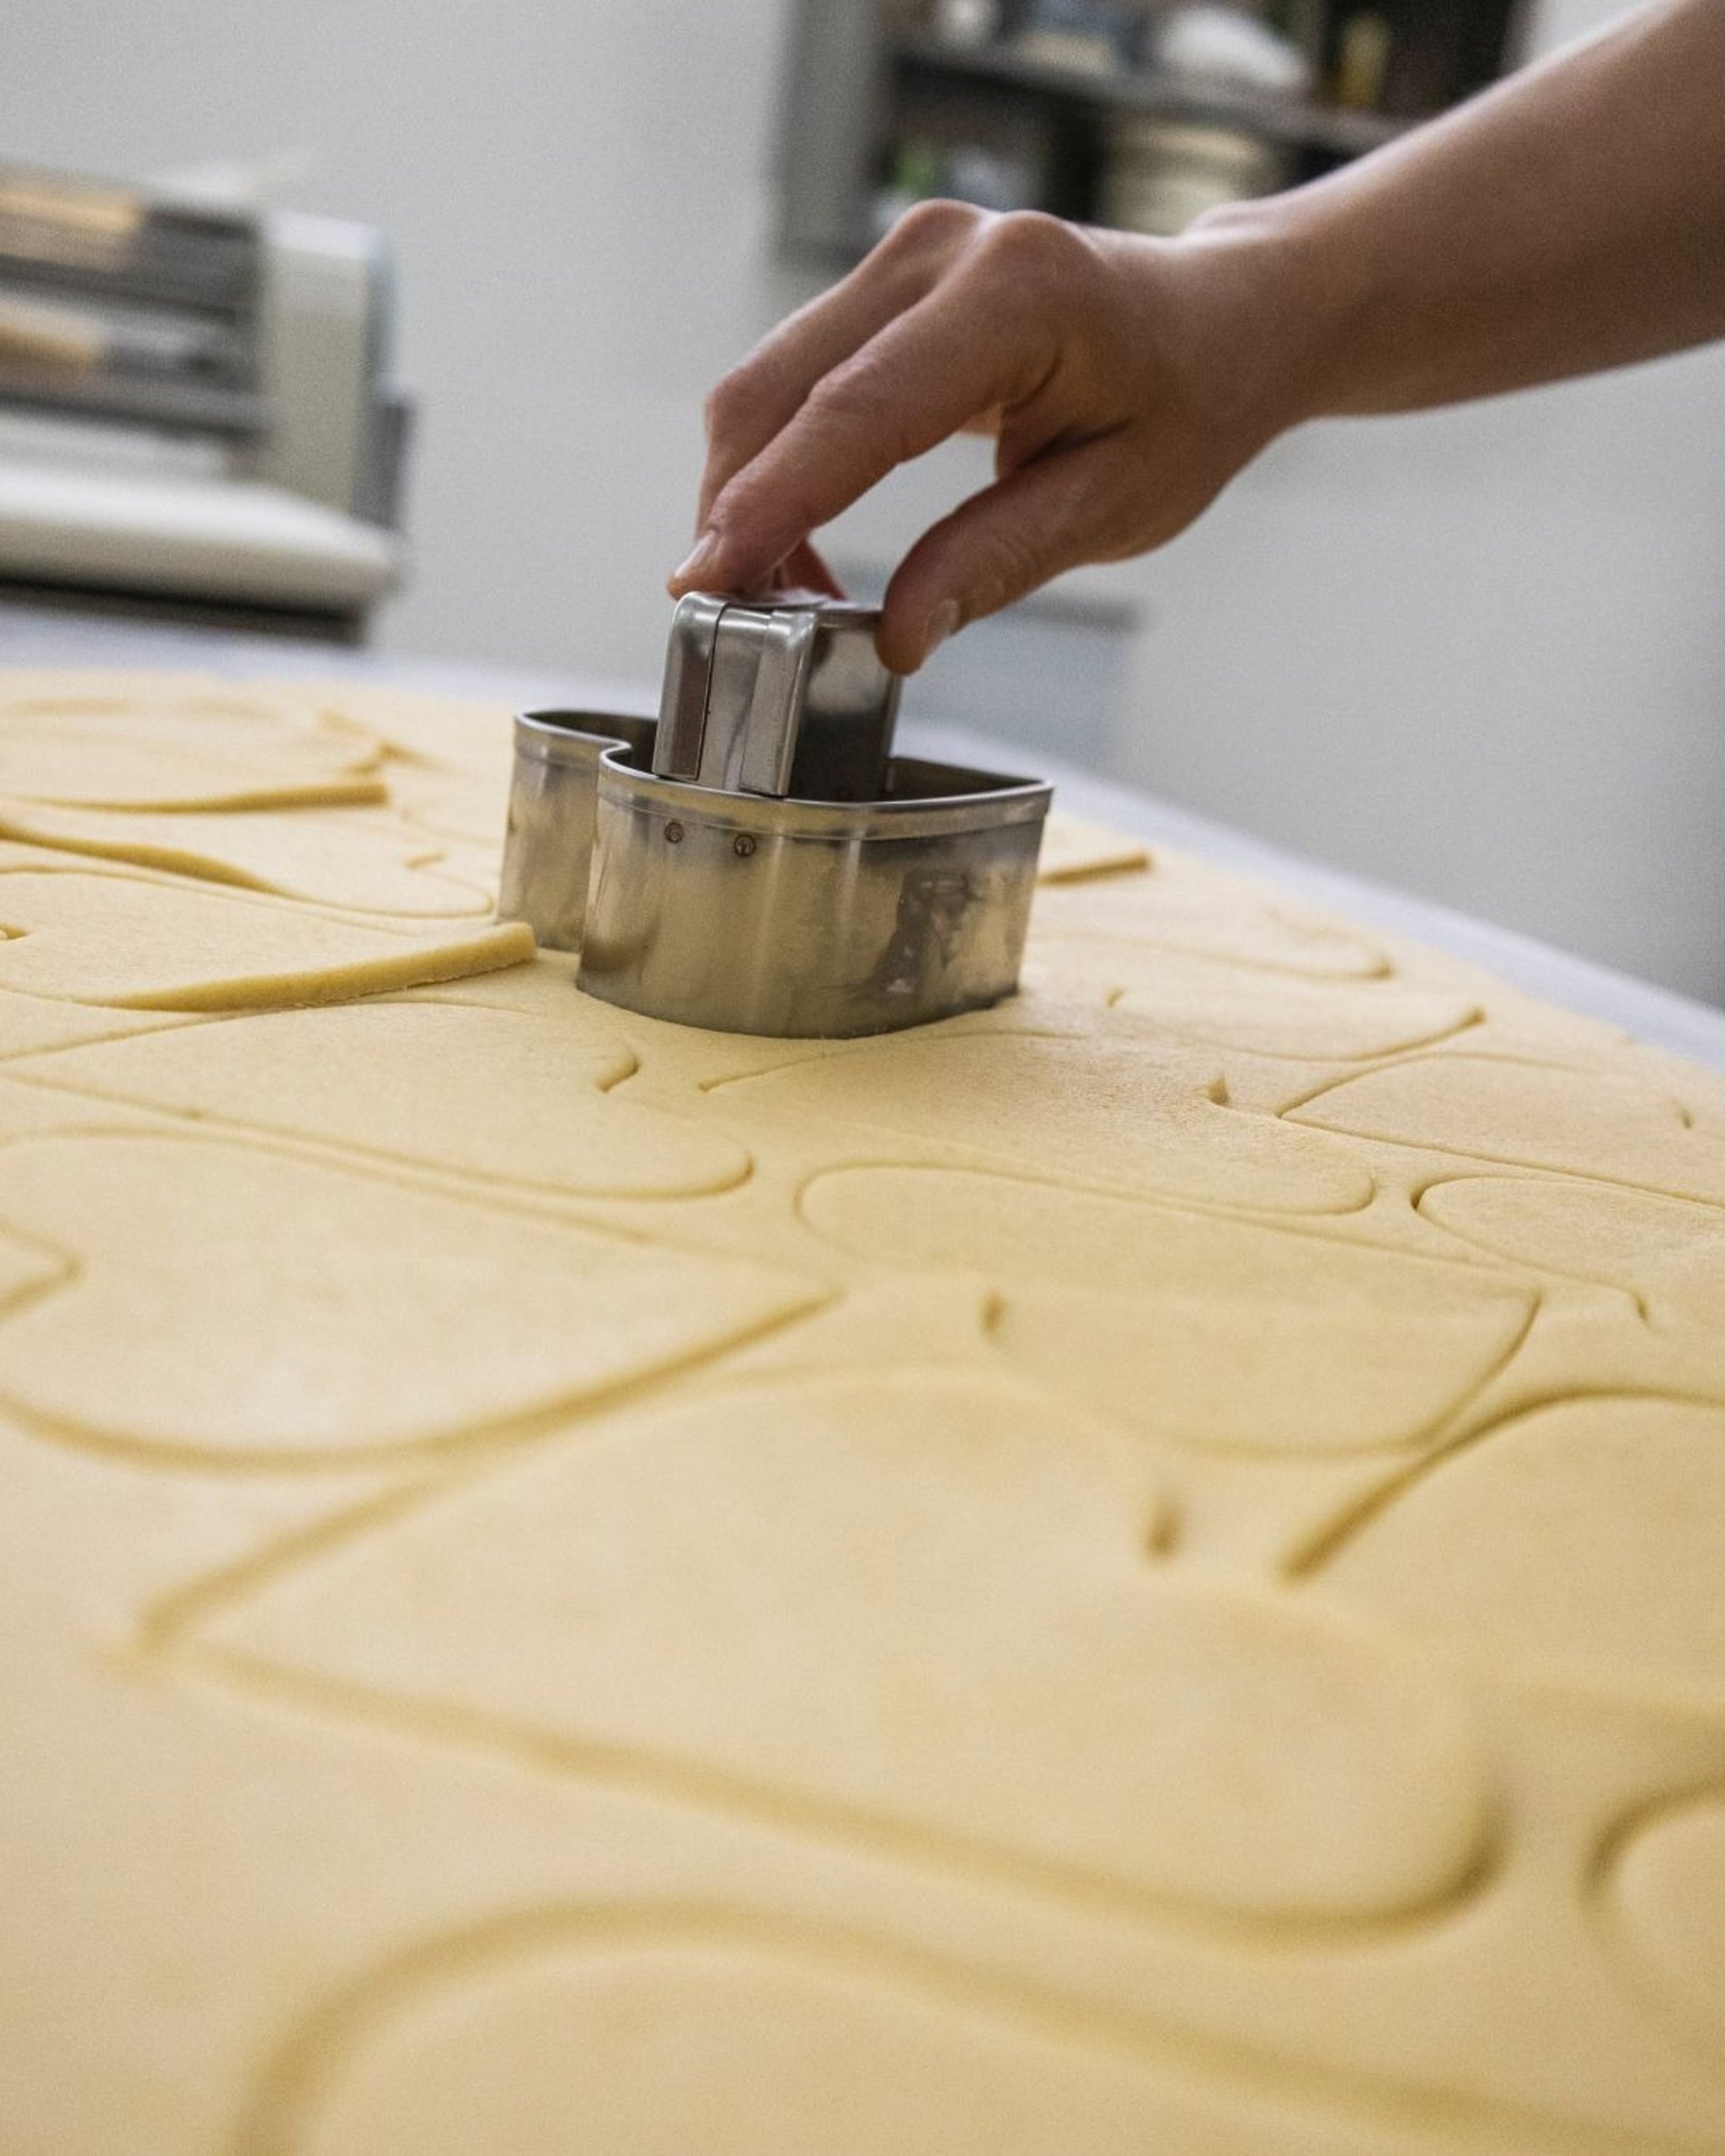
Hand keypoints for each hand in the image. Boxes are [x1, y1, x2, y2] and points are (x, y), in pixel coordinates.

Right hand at [669, 199, 1306, 671]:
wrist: (1220, 321)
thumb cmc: (1187, 408)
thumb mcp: (1115, 507)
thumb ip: (996, 562)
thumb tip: (895, 638)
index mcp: (1015, 297)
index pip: (856, 412)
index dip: (771, 504)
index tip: (703, 582)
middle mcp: (943, 252)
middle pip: (779, 389)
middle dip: (735, 512)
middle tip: (728, 622)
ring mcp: (908, 254)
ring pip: (769, 383)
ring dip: (750, 494)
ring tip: (781, 597)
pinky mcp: (889, 278)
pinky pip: (797, 375)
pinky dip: (780, 463)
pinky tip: (803, 542)